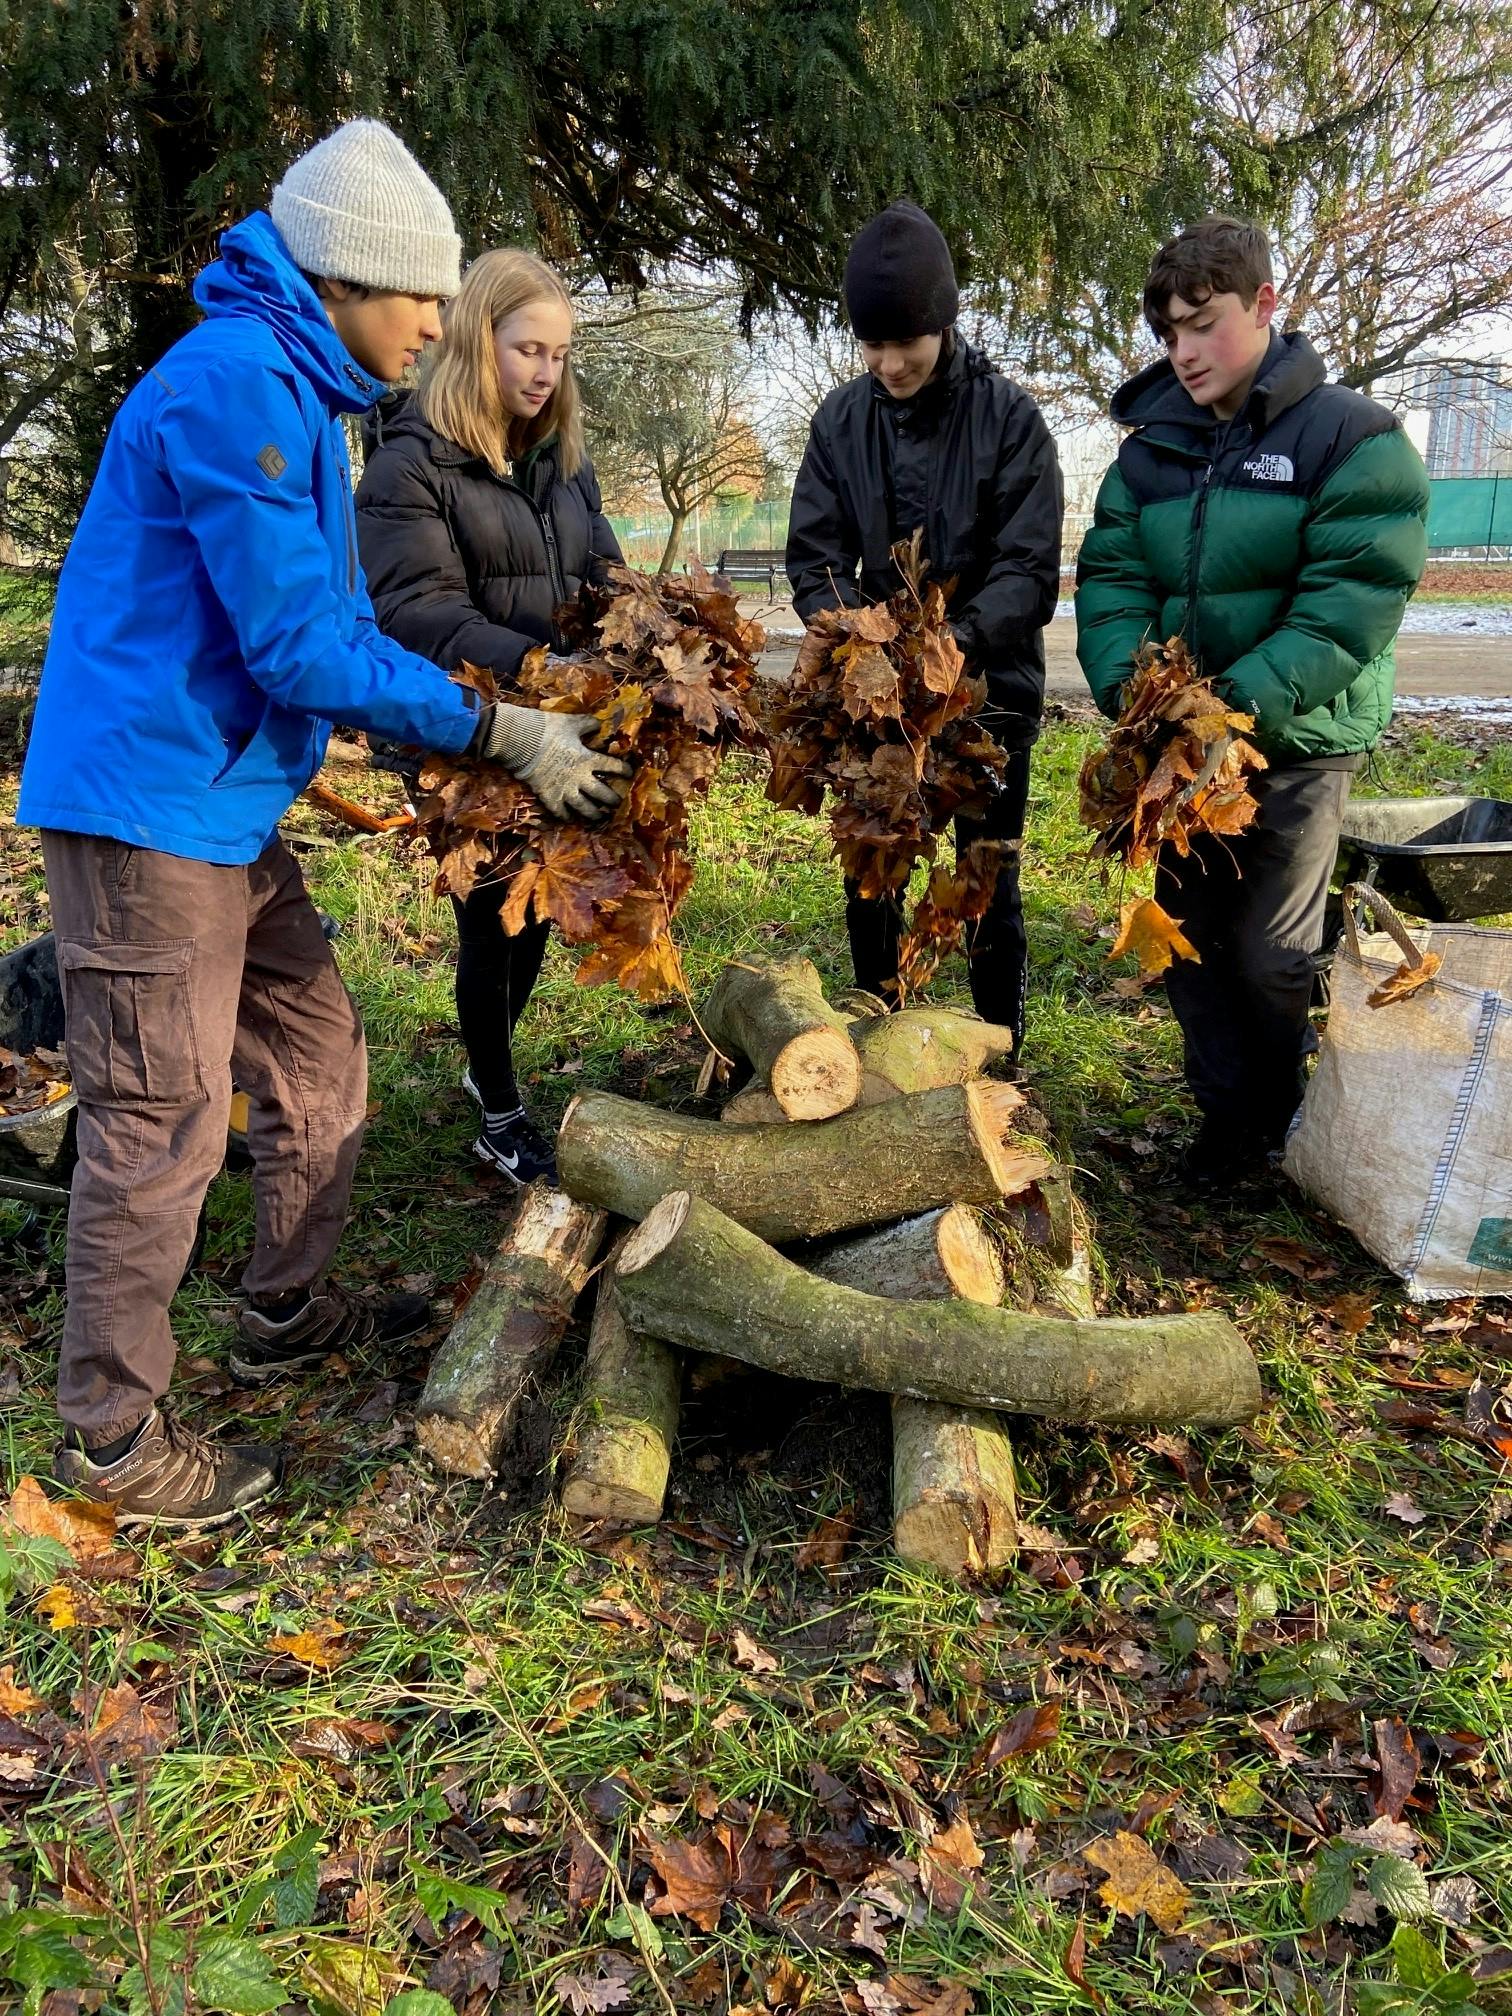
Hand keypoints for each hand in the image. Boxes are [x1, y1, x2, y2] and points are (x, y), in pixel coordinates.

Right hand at [469, 702, 630, 821]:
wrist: (522, 741)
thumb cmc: (548, 729)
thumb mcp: (572, 722)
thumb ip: (588, 724)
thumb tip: (600, 723)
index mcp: (588, 759)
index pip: (613, 767)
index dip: (624, 770)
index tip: (630, 773)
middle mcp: (580, 778)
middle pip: (603, 795)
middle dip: (612, 801)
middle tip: (617, 804)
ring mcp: (565, 790)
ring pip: (585, 809)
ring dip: (594, 814)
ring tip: (600, 817)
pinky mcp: (549, 797)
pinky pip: (561, 812)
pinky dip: (566, 817)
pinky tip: (569, 818)